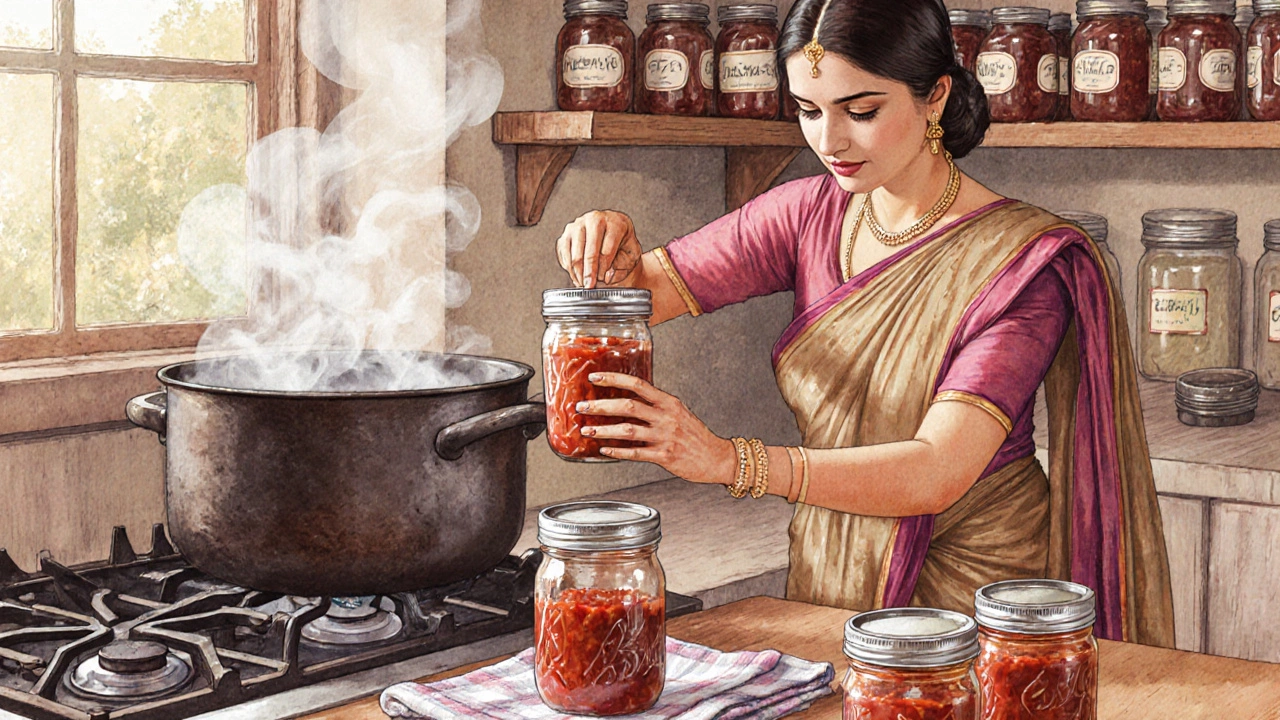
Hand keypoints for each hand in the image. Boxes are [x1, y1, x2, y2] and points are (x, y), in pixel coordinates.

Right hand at [556, 210, 642, 287]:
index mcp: (615, 223)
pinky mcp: (567, 233)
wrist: (614, 237)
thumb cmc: (623, 246)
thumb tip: (606, 276)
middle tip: (590, 286)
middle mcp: (595, 219)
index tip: (603, 280)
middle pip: (589, 251)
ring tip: (584, 284)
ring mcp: (578, 225)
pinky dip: (570, 268)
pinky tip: (577, 276)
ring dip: (578, 273)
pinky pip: (564, 254)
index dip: (604, 268)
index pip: (607, 249)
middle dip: (589, 272)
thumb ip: (621, 266)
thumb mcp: (630, 256)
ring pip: (574, 254)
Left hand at [575, 372, 735, 484]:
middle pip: (628, 406)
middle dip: (601, 407)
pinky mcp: (664, 456)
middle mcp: (666, 417)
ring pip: (628, 430)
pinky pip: (635, 453)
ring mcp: (665, 437)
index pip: (638, 385)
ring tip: (587, 431)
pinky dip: (617, 452)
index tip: (595, 377)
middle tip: (582, 408)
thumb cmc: (696, 436)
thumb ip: (656, 407)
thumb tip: (628, 400)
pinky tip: (605, 451)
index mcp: (669, 402)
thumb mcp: (679, 413)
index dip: (614, 379)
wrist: (717, 458)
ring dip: (604, 431)